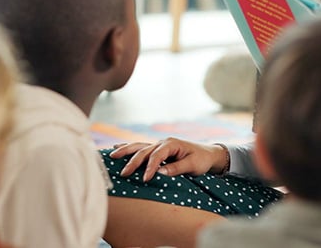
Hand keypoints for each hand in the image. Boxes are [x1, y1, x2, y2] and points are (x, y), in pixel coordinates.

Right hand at [110, 138, 228, 181]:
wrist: (208, 154)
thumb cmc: (201, 159)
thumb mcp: (192, 165)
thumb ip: (176, 168)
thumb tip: (159, 173)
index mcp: (171, 144)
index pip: (156, 155)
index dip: (150, 167)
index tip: (145, 179)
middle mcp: (163, 142)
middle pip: (144, 150)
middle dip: (132, 161)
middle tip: (123, 173)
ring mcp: (159, 145)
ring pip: (139, 146)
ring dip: (125, 151)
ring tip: (112, 155)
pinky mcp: (157, 150)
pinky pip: (141, 148)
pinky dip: (129, 148)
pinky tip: (118, 148)